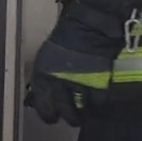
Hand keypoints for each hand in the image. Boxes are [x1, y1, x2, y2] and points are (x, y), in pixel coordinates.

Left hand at [24, 4, 123, 126]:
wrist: (88, 25)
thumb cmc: (65, 37)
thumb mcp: (48, 58)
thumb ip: (47, 78)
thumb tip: (47, 93)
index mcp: (42, 79)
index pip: (43, 109)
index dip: (49, 113)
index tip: (54, 114)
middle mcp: (58, 87)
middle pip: (64, 114)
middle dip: (69, 116)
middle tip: (75, 113)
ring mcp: (79, 88)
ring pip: (81, 113)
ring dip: (84, 112)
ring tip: (88, 108)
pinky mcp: (98, 86)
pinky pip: (98, 103)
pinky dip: (99, 103)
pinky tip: (98, 97)